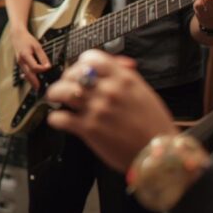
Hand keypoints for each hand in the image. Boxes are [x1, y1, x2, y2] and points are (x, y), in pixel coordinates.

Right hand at [11, 25, 49, 89]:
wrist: (17, 36)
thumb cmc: (27, 39)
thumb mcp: (37, 46)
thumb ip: (43, 57)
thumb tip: (48, 67)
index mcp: (25, 55)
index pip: (34, 67)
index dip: (42, 69)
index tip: (48, 68)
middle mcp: (21, 61)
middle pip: (28, 75)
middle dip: (34, 82)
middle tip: (40, 89)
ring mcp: (19, 63)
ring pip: (26, 75)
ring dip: (31, 81)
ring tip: (37, 87)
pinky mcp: (20, 63)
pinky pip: (24, 72)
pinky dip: (28, 77)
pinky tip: (32, 80)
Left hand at [45, 50, 177, 171]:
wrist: (159, 154)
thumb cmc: (154, 126)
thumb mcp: (144, 93)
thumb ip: (125, 76)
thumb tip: (115, 63)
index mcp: (124, 79)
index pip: (91, 57)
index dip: (81, 63)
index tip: (79, 70)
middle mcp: (108, 91)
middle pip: (72, 73)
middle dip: (66, 79)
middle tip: (65, 86)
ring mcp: (97, 109)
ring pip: (61, 91)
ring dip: (54, 94)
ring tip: (54, 98)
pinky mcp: (88, 129)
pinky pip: (59, 117)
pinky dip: (55, 119)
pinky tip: (59, 120)